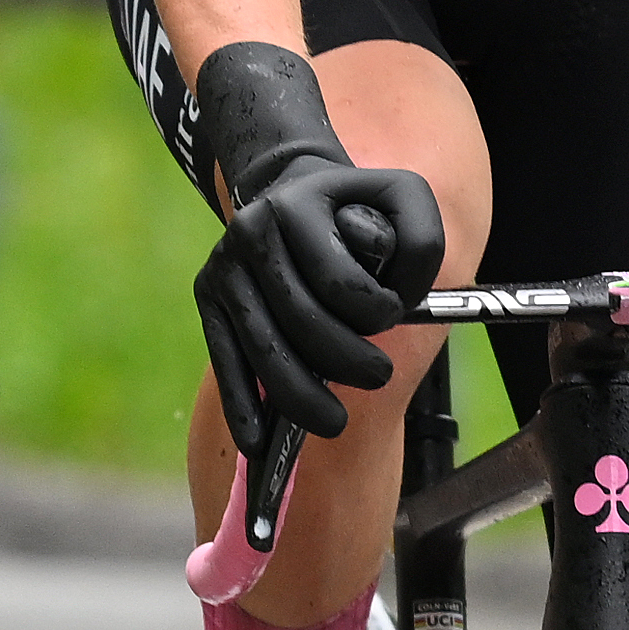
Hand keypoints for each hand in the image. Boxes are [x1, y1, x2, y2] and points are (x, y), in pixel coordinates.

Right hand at [184, 40, 434, 444]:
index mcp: (297, 207)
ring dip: (302, 398)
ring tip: (335, 422)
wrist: (290, 186)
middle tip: (380, 375)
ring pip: (263, 352)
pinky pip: (225, 362)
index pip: (338, 282)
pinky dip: (242, 408)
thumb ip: (421, 241)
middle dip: (347, 361)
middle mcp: (250, 234)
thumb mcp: (404, 197)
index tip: (393, 317)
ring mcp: (223, 270)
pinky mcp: (207, 300)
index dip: (375, 311)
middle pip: (300, 322)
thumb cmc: (357, 205)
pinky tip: (259, 443)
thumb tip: (398, 302)